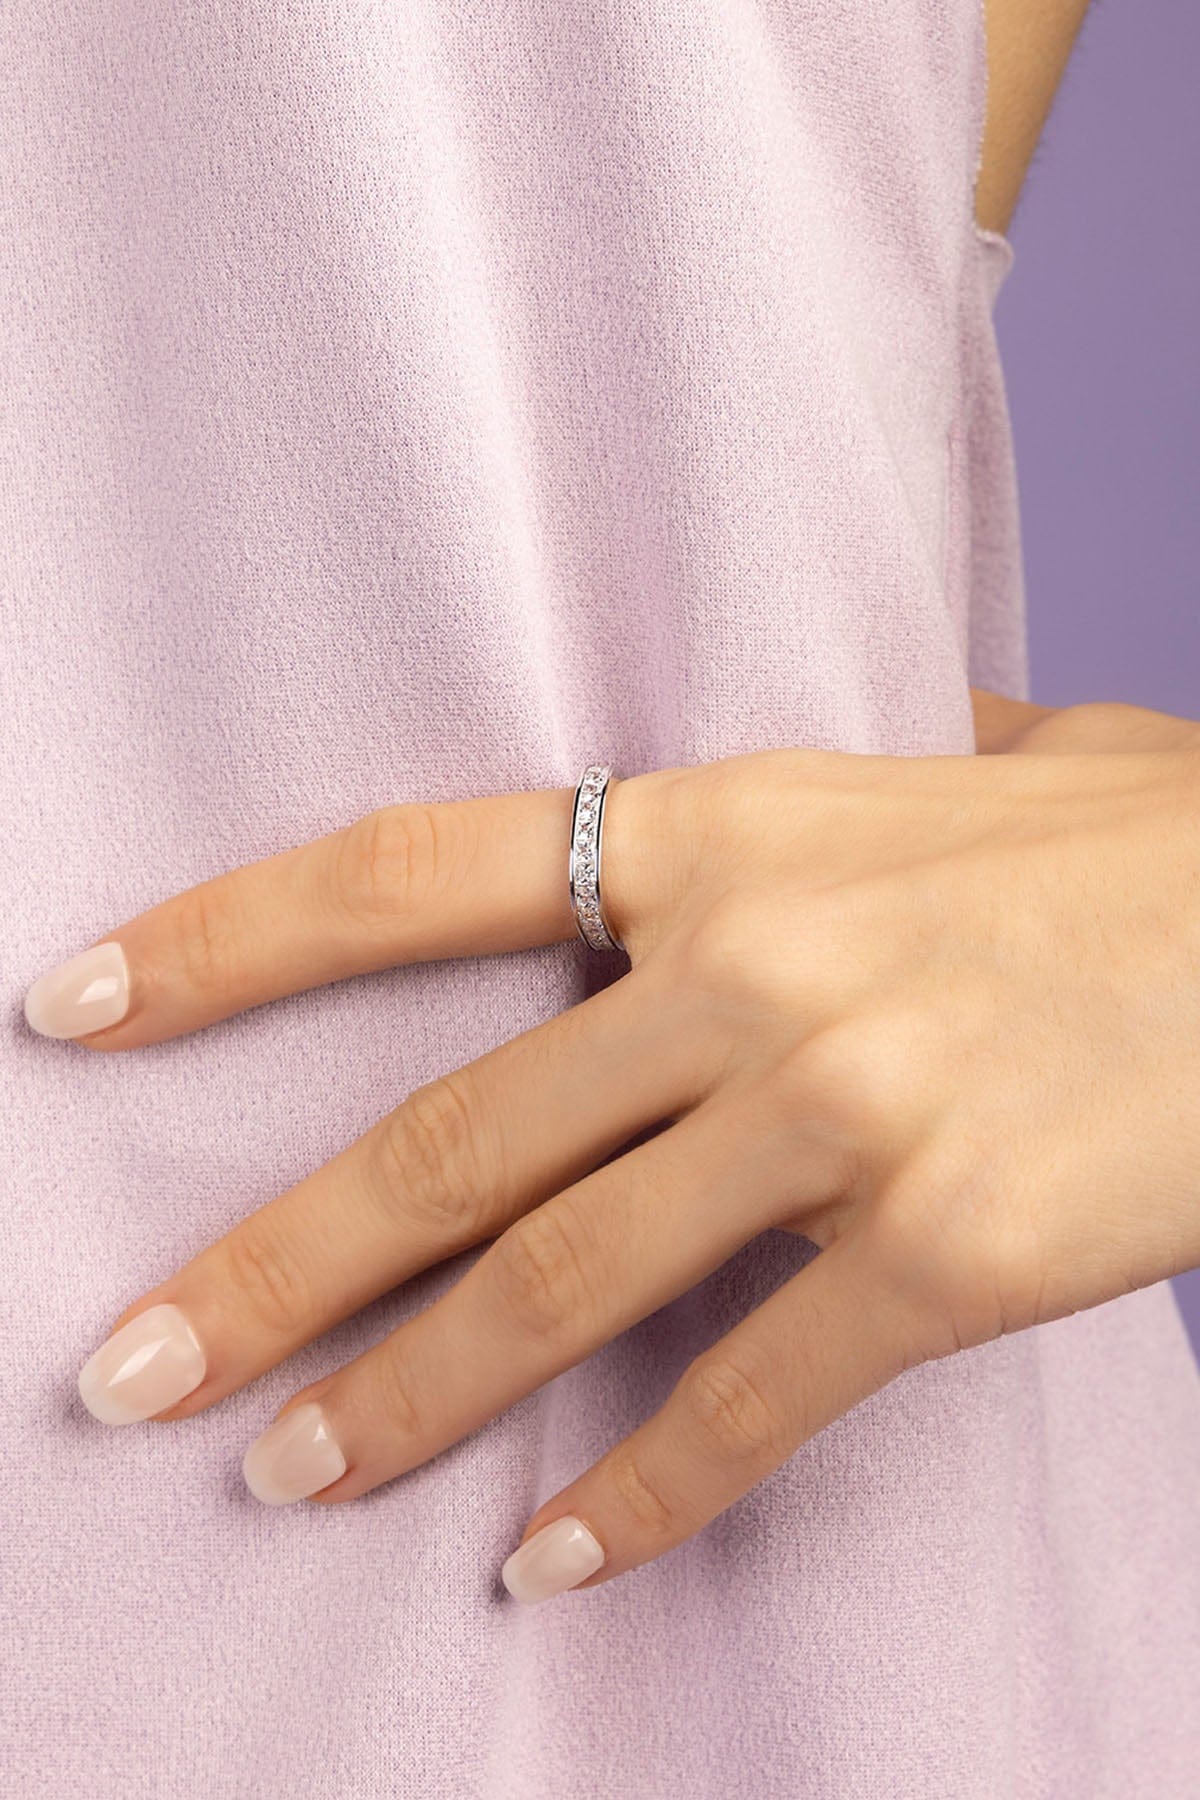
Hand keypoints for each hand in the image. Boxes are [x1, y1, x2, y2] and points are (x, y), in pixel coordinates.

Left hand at [26, 731, 1199, 1603]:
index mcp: (728, 834)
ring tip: (287, 1476)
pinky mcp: (948, 1254)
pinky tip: (549, 1562)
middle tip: (126, 1368)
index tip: (75, 1007)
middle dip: (269, 1268)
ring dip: (402, 1401)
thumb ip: (848, 782)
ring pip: (559, 1285)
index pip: (414, 872)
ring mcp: (847, 1115)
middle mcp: (756, 973)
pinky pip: (748, 1400)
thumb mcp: (970, 766)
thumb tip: (810, 773)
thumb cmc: (1147, 848)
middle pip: (447, 1139)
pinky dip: (639, 1496)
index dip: (226, 939)